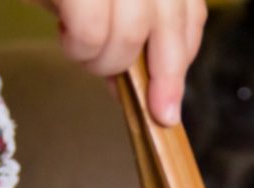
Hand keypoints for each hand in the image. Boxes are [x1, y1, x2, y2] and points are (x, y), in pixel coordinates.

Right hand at [46, 0, 206, 125]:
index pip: (188, 8)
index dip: (185, 52)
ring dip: (106, 61)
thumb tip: (148, 88)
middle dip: (164, 74)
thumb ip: (129, 32)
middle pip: (169, 20)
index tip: (172, 96)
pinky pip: (92, 31)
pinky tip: (64, 36)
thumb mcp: (98, 1)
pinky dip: (80, 48)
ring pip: (132, 32)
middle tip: (156, 110)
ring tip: (81, 51)